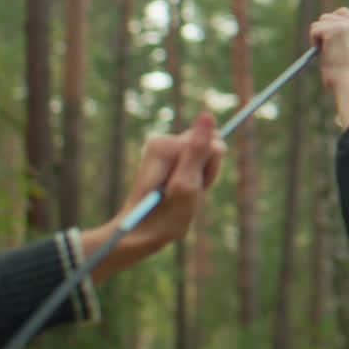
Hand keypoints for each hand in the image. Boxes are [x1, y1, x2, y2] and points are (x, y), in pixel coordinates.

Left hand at [84, 113, 224, 281]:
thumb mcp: (186, 185)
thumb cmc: (162, 218)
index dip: (209, 170)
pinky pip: (198, 160)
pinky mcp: (168, 156)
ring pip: (206, 154)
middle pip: (209, 145)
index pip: (211, 144)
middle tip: (188, 194)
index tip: (193, 189)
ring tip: (183, 196)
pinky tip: (181, 192)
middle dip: (206, 171)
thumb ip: (198, 150)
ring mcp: (164, 148)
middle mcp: (161, 141)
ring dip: (202, 177)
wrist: (138, 234)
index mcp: (163, 146)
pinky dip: (197, 178)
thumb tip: (206, 114)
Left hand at [310, 8, 348, 90]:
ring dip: (318, 36)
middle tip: (325, 48)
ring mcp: (345, 26)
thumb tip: (325, 30)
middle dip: (323, 30)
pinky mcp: (332, 30)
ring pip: (320, 22)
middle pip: (328, 16)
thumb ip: (345, 39)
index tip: (329, 38)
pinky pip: (314, 29)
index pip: (343, 13)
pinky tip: (322, 53)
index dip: (332, 23)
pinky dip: (314, 41)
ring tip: (325, 53)